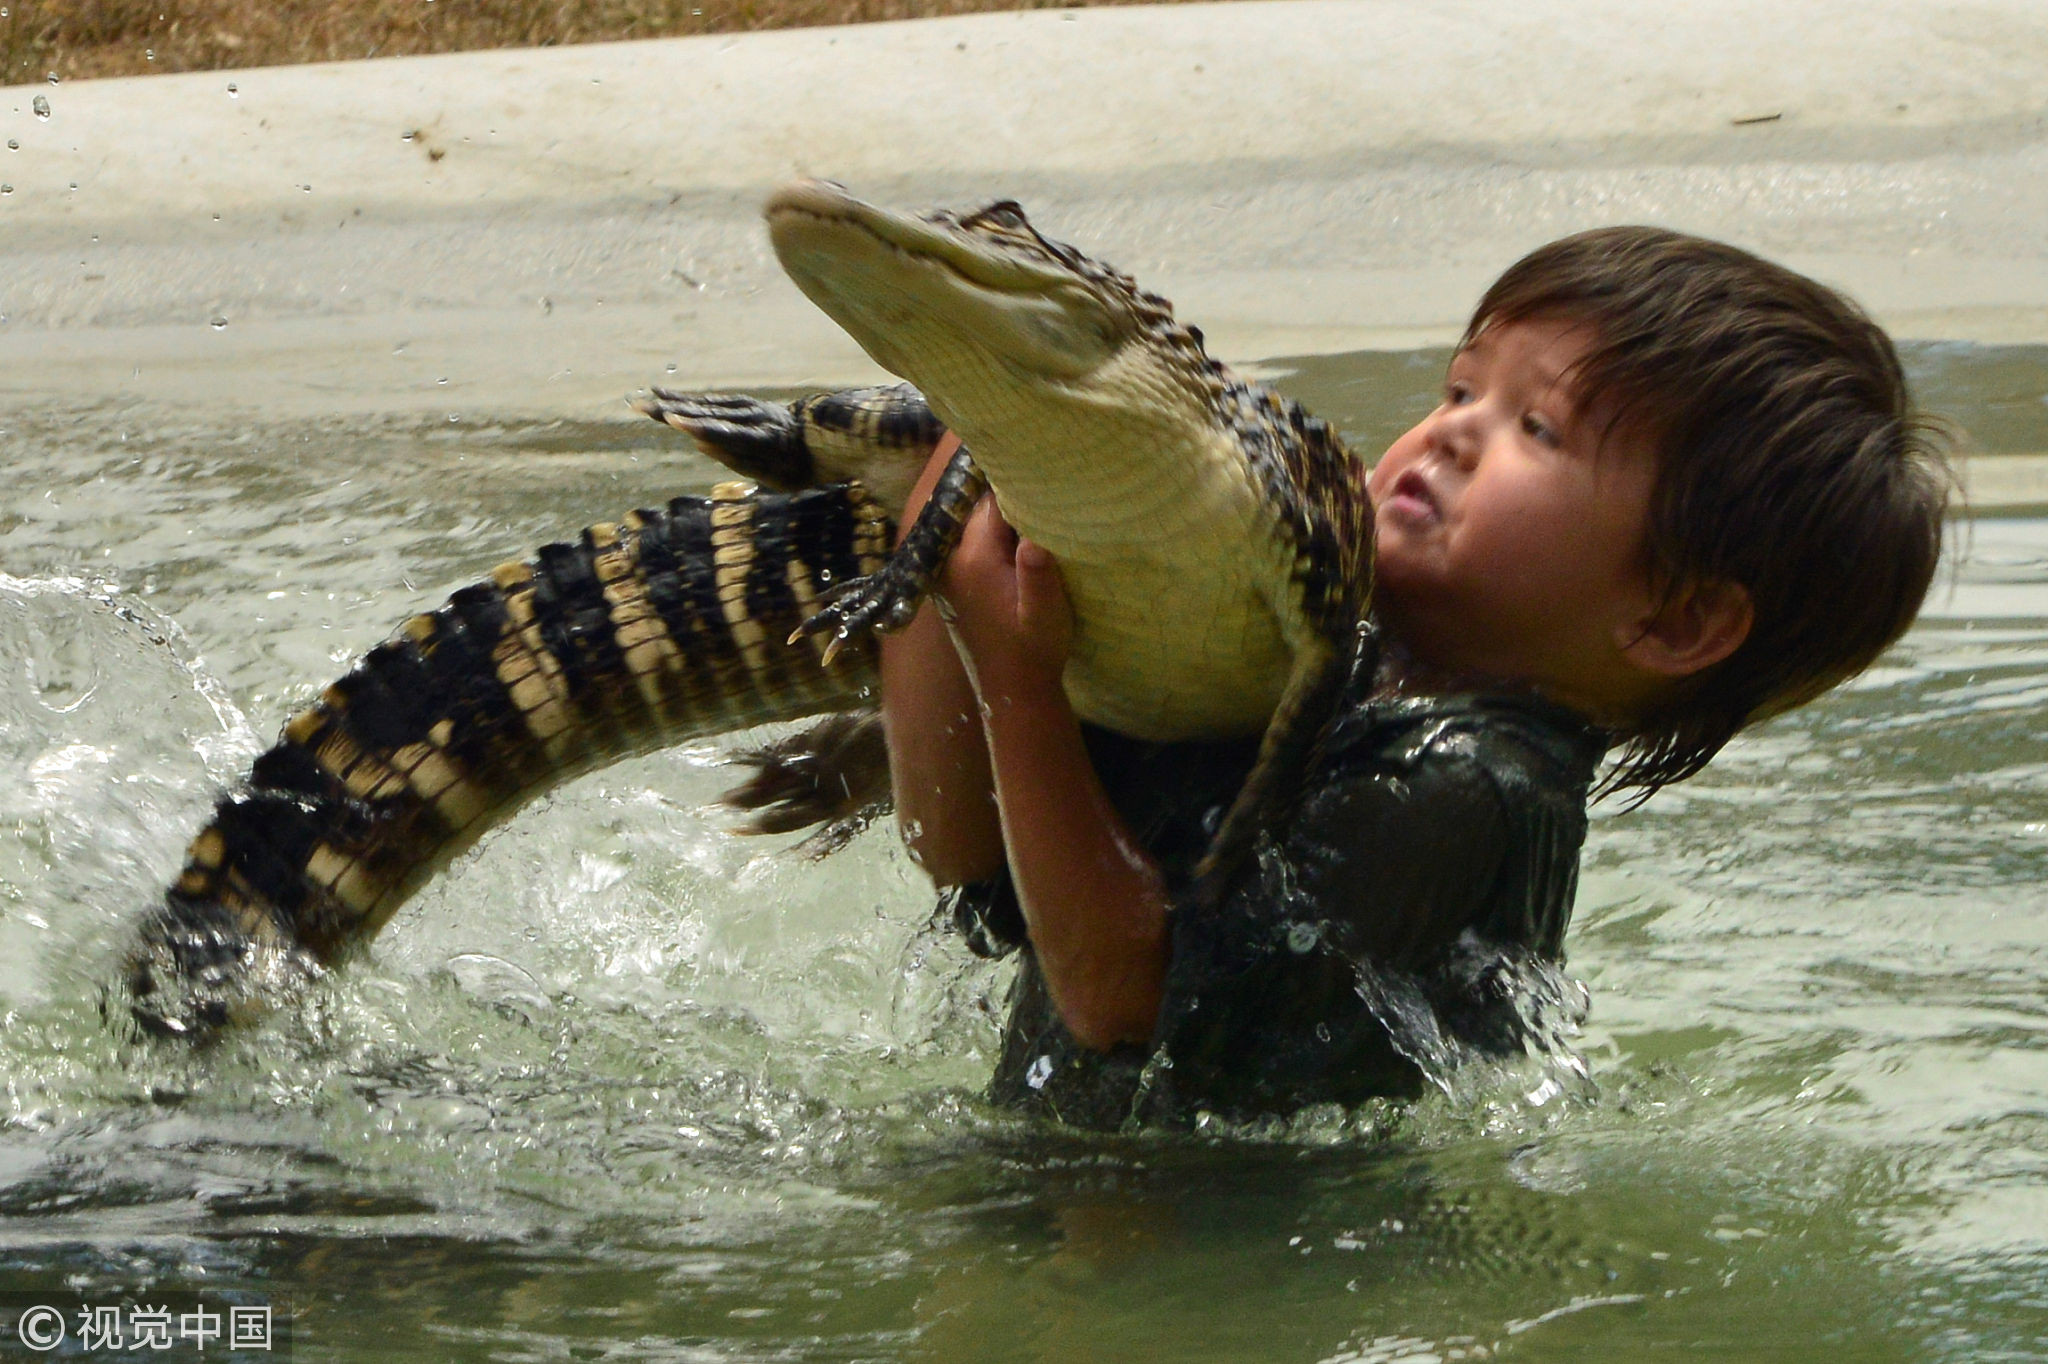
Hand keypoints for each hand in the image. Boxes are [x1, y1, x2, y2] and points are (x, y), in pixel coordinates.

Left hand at [935, 497, 1073, 698]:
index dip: (1020, 489)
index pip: (991, 502)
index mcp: (973, 559)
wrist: (1013, 688)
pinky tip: (1018, 542)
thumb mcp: (1045, 613)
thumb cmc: (1034, 650)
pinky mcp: (956, 581)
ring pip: (976, 524)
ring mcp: (949, 570)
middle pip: (980, 509)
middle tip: (1044, 489)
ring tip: (1035, 513)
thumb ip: (1038, 573)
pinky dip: (995, 535)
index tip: (1046, 479)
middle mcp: (952, 560)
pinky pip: (974, 541)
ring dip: (1002, 518)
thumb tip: (1034, 537)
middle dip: (1010, 500)